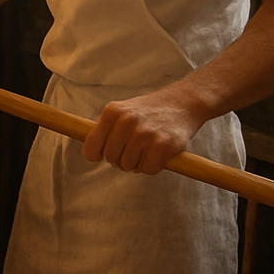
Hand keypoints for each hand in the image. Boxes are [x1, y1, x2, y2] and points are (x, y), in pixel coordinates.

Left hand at [82, 87, 204, 173]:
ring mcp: (144, 134)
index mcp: (112, 113)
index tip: (101, 155)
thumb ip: (105, 130)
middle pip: (111, 159)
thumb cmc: (148, 112)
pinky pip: (148, 169)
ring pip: (129, 166)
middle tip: (133, 151)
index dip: (96, 154)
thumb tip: (90, 154)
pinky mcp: (163, 145)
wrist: (182, 103)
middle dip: (121, 159)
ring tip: (146, 149)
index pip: (91, 147)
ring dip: (137, 164)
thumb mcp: (122, 112)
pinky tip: (158, 154)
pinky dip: (152, 166)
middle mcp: (126, 122)